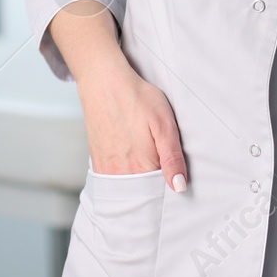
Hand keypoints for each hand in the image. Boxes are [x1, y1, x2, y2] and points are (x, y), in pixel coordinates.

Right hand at [77, 59, 188, 190]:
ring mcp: (106, 168)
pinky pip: (112, 181)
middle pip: (141, 195)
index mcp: (141, 167)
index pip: (159, 194)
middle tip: (160, 170)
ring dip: (137, 185)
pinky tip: (130, 163)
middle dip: (152, 191)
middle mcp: (120, 172)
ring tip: (145, 165)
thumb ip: (172, 158)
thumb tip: (179, 187)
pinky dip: (123, 179)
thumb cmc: (137, 98)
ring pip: (126, 189)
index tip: (174, 180)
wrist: (103, 82)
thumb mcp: (164, 124)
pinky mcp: (97, 160)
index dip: (169, 189)